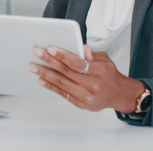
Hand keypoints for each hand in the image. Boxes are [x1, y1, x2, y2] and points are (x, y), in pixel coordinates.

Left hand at [29, 44, 144, 112]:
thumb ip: (92, 55)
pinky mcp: (81, 104)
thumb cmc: (110, 75)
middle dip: (49, 62)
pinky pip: (63, 94)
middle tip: (37, 54)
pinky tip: (41, 80)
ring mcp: (86, 96)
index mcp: (99, 71)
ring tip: (34, 67)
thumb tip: (82, 47)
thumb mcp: (105, 60)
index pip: (77, 63)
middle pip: (66, 72)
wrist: (118, 94)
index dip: (63, 56)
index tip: (50, 49)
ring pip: (62, 83)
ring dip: (45, 74)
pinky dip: (51, 86)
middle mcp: (92, 85)